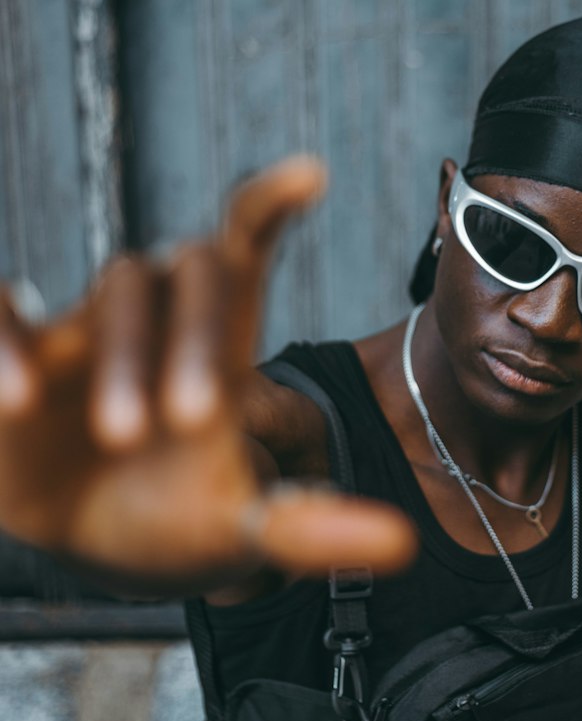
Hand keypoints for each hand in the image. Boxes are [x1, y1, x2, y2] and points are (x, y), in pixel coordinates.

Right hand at [0, 157, 415, 594]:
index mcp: (222, 344)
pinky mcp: (20, 351)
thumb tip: (401, 545)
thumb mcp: (248, 530)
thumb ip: (313, 528)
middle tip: (190, 425)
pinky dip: (8, 343)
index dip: (271, 204)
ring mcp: (87, 329)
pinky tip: (16, 402)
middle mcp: (160, 318)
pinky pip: (5, 312)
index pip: (247, 251)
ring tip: (119, 441)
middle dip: (192, 339)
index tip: (313, 173)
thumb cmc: (181, 520)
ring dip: (118, 354)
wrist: (91, 547)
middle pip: (188, 270)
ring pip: (114, 287)